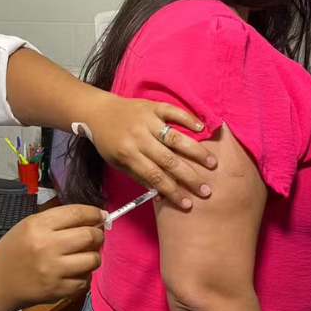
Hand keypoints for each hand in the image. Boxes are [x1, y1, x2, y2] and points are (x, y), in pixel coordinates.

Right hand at [0, 205, 104, 310]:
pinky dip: (84, 275)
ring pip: (93, 259)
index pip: (76, 213)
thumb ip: (57, 221)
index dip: (94, 213)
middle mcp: (47, 246)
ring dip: (94, 256)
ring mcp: (54, 270)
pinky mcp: (59, 290)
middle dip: (98, 234)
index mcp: (38, 226)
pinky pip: (86, 280)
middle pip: (89, 235)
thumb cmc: (12, 251)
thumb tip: (91, 219)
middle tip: (96, 236)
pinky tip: (74, 271)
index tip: (102, 215)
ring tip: (85, 255)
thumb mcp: (28, 226)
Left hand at [83, 94, 215, 208]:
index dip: (172, 191)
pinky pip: (173, 112)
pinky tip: (202, 130)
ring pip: (174, 137)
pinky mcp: (153, 106)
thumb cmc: (109, 141)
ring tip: (212, 163)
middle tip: (206, 190)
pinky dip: (188, 119)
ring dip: (195, 151)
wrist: (99, 111)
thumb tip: (161, 195)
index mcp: (128, 153)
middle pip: (168, 160)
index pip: (154, 176)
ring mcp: (147, 120)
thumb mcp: (117, 162)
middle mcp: (139, 137)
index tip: (188, 203)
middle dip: (189, 177)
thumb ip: (139, 176)